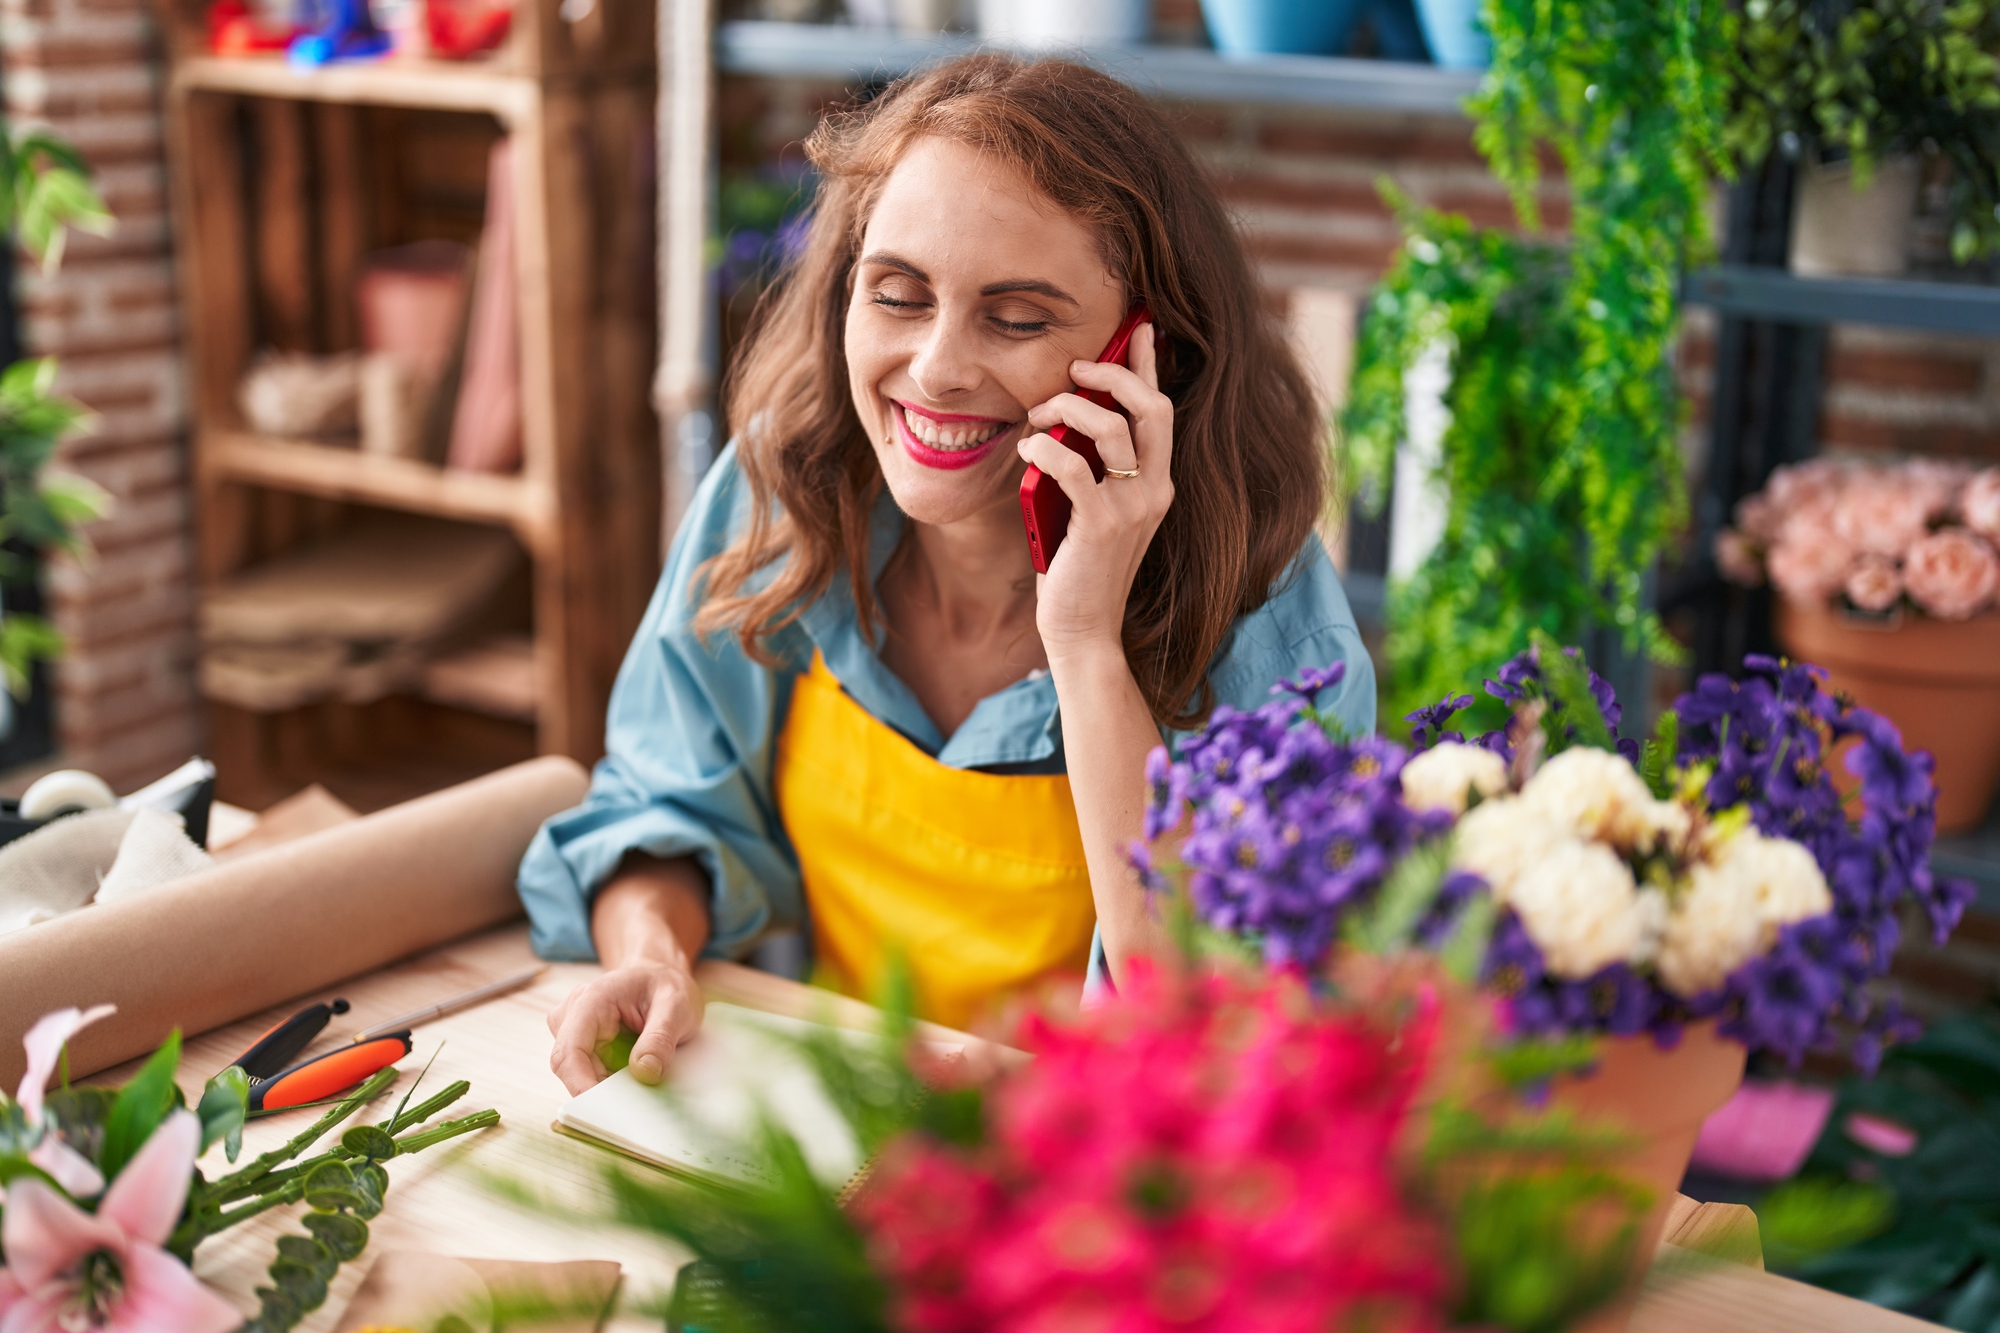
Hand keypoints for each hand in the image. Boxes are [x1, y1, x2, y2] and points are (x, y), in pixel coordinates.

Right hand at [546, 958, 703, 1094]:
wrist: (658, 977)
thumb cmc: (664, 985)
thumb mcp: (676, 1006)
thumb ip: (660, 1037)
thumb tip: (644, 1073)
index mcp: (590, 1000)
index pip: (570, 1051)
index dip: (580, 1084)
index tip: (603, 1110)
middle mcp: (571, 1016)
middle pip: (571, 1068)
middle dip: (600, 1092)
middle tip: (635, 1109)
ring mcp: (572, 1033)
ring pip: (580, 1075)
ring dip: (609, 1088)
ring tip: (643, 1084)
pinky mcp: (581, 1048)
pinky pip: (591, 1075)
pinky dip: (612, 1084)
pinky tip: (634, 1079)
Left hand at [1016, 322, 1174, 661]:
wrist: (1083, 629)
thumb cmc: (1080, 569)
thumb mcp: (1093, 511)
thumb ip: (1091, 471)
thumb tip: (1062, 423)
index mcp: (1158, 484)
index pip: (1162, 411)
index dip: (1152, 366)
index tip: (1142, 329)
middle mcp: (1155, 490)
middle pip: (1151, 407)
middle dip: (1114, 375)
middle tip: (1076, 369)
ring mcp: (1132, 507)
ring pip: (1111, 427)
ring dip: (1068, 409)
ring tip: (1039, 415)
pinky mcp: (1101, 524)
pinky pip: (1071, 464)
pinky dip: (1044, 446)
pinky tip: (1027, 447)